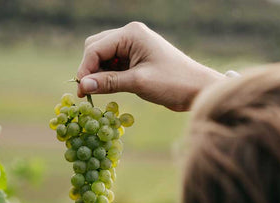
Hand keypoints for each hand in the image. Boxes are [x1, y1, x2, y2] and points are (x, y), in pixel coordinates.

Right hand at [77, 21, 224, 111]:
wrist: (197, 89)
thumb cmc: (172, 83)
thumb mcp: (138, 83)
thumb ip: (109, 82)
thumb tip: (83, 85)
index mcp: (131, 34)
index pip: (95, 48)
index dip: (85, 69)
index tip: (82, 91)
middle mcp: (129, 35)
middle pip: (95, 48)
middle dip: (89, 69)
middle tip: (88, 92)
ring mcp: (132, 45)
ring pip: (101, 57)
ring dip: (97, 73)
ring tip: (98, 92)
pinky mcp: (135, 57)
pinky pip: (112, 64)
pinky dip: (106, 75)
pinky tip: (108, 88)